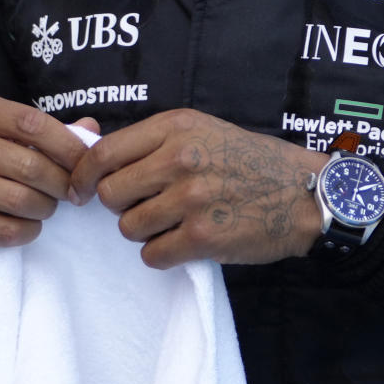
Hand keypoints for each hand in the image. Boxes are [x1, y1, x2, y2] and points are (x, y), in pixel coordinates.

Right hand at [0, 93, 99, 253]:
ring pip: (21, 201)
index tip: (86, 163)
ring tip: (47, 207)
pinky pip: (5, 231)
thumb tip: (93, 130)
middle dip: (62, 183)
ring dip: (46, 209)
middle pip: (31, 166)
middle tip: (72, 193)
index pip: (33, 123)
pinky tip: (27, 225)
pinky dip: (27, 231)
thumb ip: (42, 130)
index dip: (69, 146)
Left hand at [68, 108, 325, 269]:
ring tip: (173, 223)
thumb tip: (98, 162)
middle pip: (110, 194)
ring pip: (129, 228)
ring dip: (144, 232)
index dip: (82, 176)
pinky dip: (163, 254)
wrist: (304, 195)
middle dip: (121, 206)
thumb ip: (156, 142)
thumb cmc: (252, 162)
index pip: (104, 153)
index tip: (80, 191)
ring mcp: (191, 200)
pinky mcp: (203, 238)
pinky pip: (153, 255)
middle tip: (146, 207)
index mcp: (176, 128)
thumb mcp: (204, 131)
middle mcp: (180, 159)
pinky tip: (184, 243)